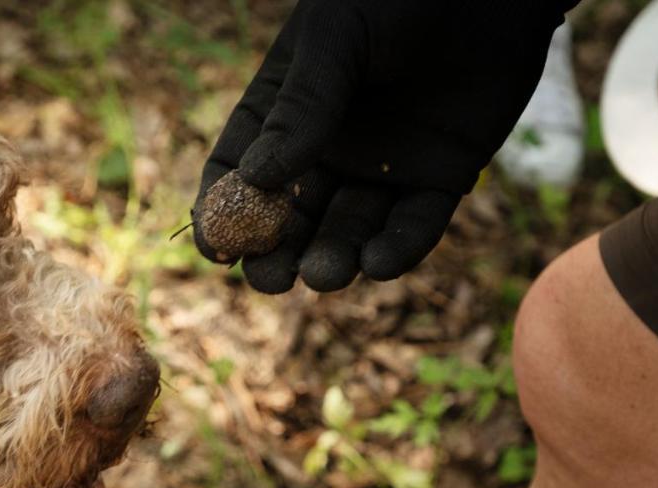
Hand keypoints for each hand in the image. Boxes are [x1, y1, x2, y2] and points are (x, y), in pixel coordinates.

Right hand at [195, 0, 572, 292]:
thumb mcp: (337, 38)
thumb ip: (303, 105)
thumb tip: (255, 178)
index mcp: (286, 109)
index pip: (240, 168)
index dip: (224, 210)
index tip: (217, 249)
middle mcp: (330, 146)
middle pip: (291, 216)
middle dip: (278, 253)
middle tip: (271, 279)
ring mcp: (384, 167)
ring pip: (350, 230)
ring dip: (334, 257)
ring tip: (326, 274)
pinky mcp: (441, 178)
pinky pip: (414, 226)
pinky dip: (397, 250)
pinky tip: (378, 264)